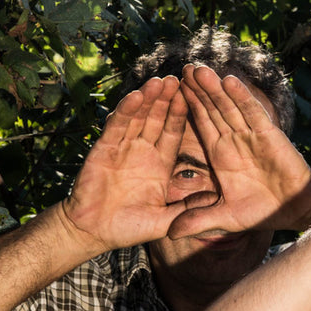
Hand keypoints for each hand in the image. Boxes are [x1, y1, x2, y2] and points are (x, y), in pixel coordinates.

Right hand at [59, 76, 187, 253]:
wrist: (94, 233)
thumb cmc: (129, 227)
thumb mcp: (165, 219)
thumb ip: (187, 208)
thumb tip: (216, 198)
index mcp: (159, 163)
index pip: (174, 133)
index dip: (183, 115)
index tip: (196, 96)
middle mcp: (142, 151)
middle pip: (158, 119)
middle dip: (168, 99)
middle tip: (181, 77)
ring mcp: (122, 148)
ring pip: (138, 117)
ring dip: (148, 99)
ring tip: (160, 80)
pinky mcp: (103, 150)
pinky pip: (117, 128)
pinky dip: (125, 112)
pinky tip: (136, 96)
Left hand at [168, 65, 310, 237]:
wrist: (296, 209)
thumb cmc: (262, 211)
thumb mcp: (225, 217)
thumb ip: (199, 220)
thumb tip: (171, 234)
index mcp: (220, 154)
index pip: (200, 124)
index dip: (186, 106)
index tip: (170, 89)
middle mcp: (233, 140)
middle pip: (211, 109)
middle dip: (197, 89)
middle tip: (182, 67)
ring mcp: (250, 135)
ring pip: (228, 106)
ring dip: (214, 87)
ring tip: (198, 68)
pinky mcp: (268, 135)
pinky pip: (252, 113)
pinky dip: (241, 97)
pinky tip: (228, 80)